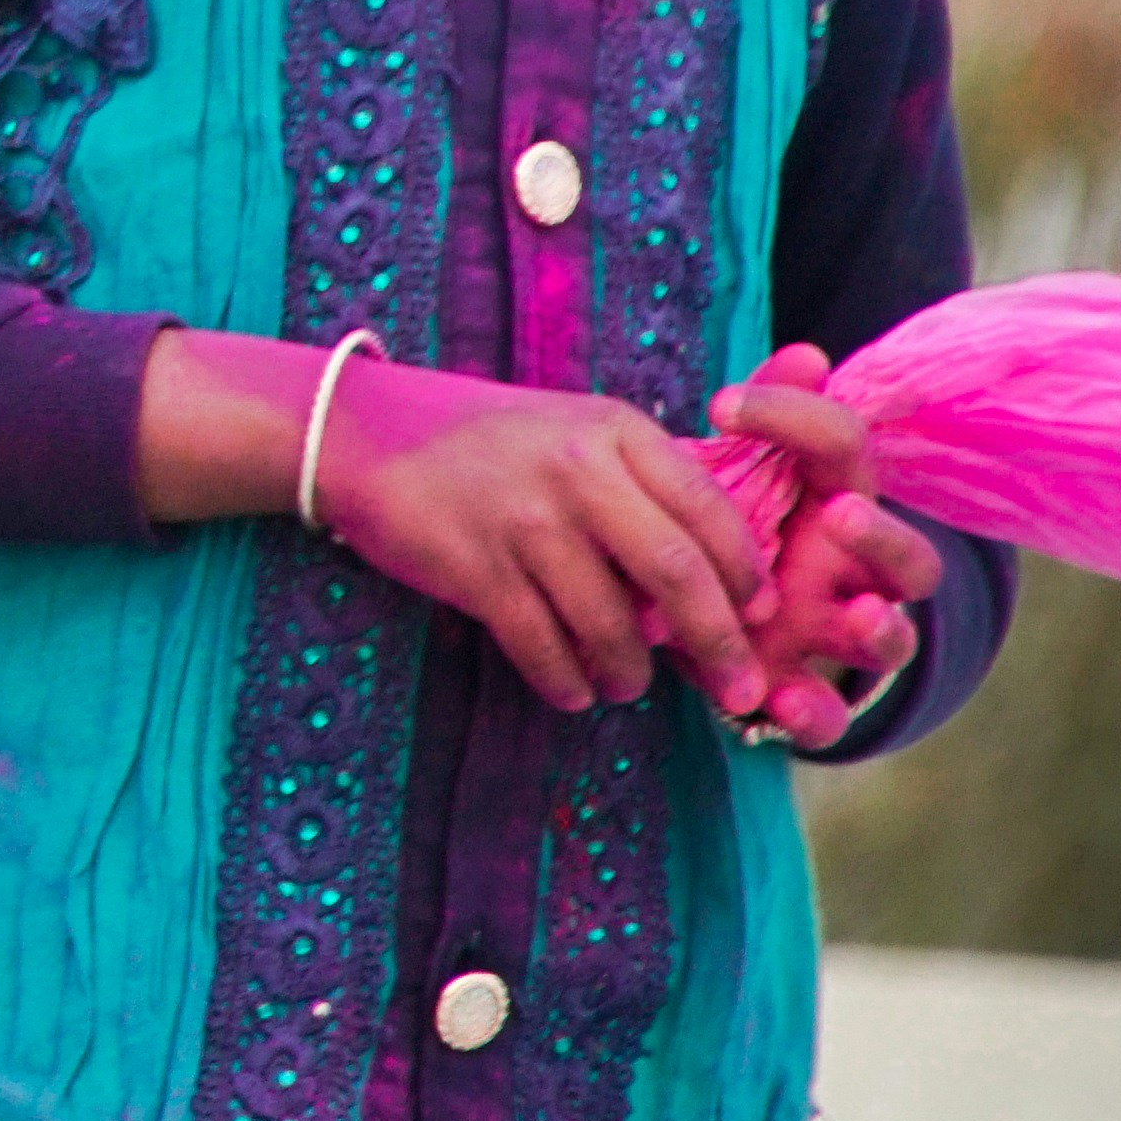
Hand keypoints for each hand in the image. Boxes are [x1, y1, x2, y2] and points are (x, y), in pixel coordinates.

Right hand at [310, 353, 771, 720]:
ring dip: (629, 671)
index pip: (710, 509)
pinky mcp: (472, 565)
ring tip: (626, 684)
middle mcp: (575, 469)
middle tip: (739, 692)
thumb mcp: (573, 430)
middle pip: (676, 571)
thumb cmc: (484, 440)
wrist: (359, 429)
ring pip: (608, 621)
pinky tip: (572, 688)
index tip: (761, 619)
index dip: (746, 574)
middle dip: (718, 643)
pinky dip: (565, 680)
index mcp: (614, 429)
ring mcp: (522, 518)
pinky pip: (540, 644)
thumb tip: (719, 580)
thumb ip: (643, 484)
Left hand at [703, 355, 936, 746]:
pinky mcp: (802, 691)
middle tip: (844, 514)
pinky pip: (827, 713)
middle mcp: (851, 572)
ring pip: (892, 640)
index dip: (798, 419)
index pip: (846, 450)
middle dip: (887, 540)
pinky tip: (779, 701)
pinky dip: (813, 712)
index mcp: (833, 502)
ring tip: (860, 617)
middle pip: (914, 561)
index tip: (719, 403)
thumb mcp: (729, 477)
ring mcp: (833, 636)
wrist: (691, 616)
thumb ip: (767, 421)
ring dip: (882, 630)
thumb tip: (809, 354)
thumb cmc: (724, 529)